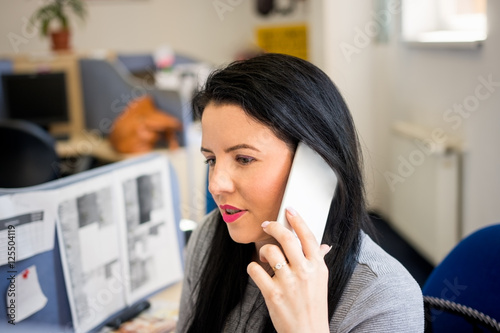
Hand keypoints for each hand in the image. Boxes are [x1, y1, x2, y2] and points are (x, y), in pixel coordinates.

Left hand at [247, 207, 331, 332]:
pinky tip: (258, 271)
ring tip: (264, 258)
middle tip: (266, 225)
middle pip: (286, 238)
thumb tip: (324, 246)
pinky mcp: (273, 294)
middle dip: (273, 227)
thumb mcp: (321, 281)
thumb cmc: (314, 306)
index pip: (307, 236)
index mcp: (317, 266)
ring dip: (263, 251)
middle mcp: (304, 272)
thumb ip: (318, 261)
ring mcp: (288, 283)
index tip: (288, 210)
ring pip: (269, 251)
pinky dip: (253, 268)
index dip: (297, 220)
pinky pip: (255, 269)